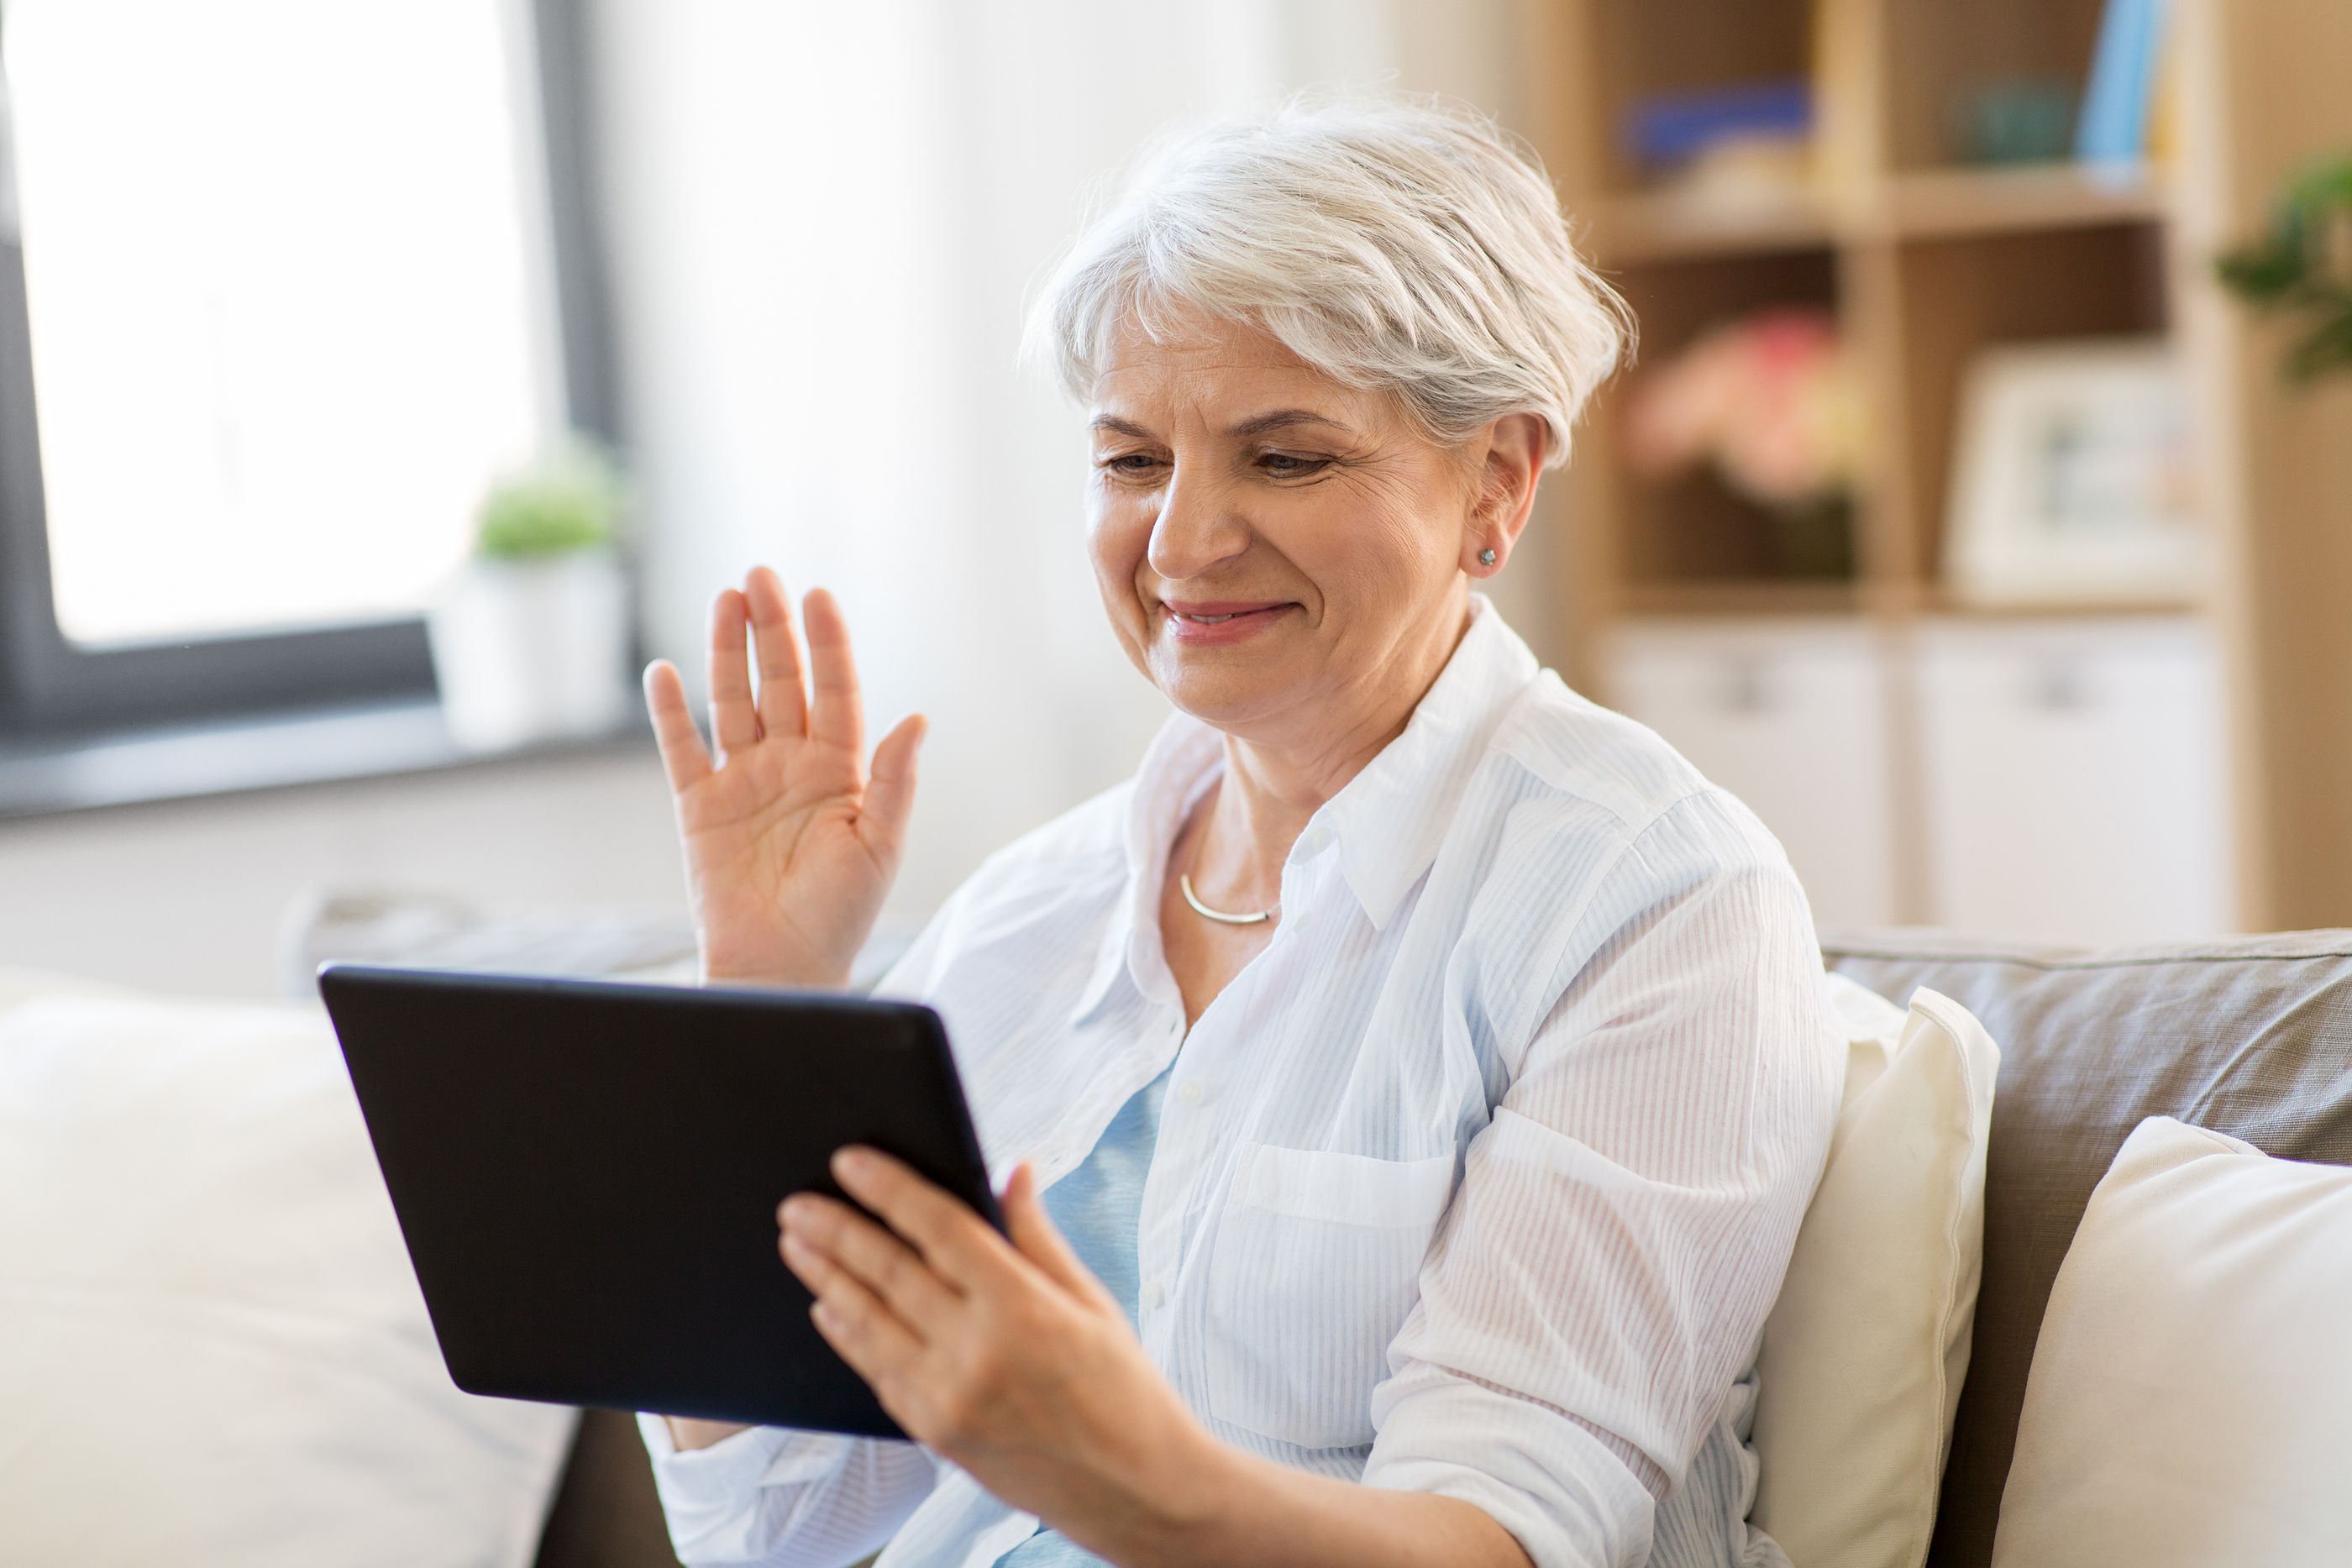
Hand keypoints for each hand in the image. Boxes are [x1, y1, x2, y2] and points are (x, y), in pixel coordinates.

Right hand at [643, 568, 924, 987]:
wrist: (782, 968)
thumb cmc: (839, 915)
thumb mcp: (879, 847)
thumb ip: (892, 781)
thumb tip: (917, 719)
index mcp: (840, 771)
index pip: (835, 690)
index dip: (828, 644)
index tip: (819, 595)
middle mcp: (791, 766)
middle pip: (780, 682)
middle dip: (772, 629)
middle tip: (760, 575)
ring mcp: (743, 782)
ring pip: (733, 701)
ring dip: (727, 652)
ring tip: (724, 600)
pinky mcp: (698, 807)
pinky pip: (682, 749)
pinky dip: (670, 712)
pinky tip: (664, 671)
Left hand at [779, 1151, 1221, 1558]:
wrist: (1132, 1487)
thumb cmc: (1122, 1387)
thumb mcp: (1090, 1299)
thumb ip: (1036, 1234)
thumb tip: (1009, 1170)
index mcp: (1023, 1307)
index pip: (938, 1228)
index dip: (889, 1188)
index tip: (850, 1161)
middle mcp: (977, 1352)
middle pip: (889, 1272)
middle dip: (836, 1230)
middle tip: (797, 1202)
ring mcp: (948, 1397)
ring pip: (868, 1321)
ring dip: (825, 1277)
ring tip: (796, 1243)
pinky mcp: (934, 1431)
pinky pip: (875, 1371)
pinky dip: (846, 1333)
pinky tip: (827, 1306)